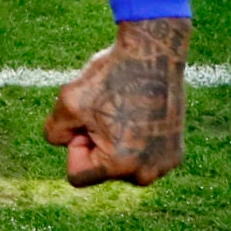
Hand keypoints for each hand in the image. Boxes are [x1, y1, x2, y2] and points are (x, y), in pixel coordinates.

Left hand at [43, 17, 189, 186]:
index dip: (74, 146)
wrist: (152, 55)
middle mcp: (147, 173)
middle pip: (101, 170)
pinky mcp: (175, 152)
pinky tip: (140, 112)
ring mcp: (165, 164)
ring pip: (121, 163)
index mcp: (120, 165)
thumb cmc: (109, 78)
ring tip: (124, 110)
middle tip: (107, 111)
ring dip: (115, 141)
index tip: (87, 121)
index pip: (77, 175)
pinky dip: (135, 138)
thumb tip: (67, 144)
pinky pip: (141, 155)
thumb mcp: (67, 104)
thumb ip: (55, 133)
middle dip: (96, 145)